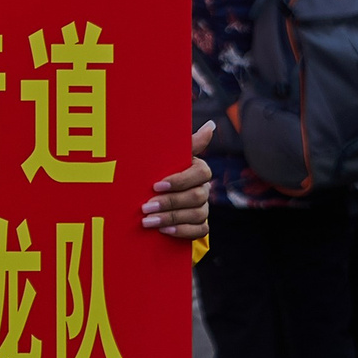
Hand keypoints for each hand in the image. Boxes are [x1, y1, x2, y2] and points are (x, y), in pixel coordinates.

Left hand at [143, 124, 212, 240]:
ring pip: (197, 214)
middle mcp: (203, 188)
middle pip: (197, 197)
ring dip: (171, 218)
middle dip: (170, 203)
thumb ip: (187, 143)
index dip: (179, 181)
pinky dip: (182, 231)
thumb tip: (211, 125)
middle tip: (146, 207)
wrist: (153, 195)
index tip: (156, 185)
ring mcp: (203, 207)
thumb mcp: (167, 156)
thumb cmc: (160, 170)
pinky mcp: (199, 224)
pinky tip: (164, 231)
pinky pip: (200, 230)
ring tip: (148, 221)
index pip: (200, 174)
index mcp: (198, 169)